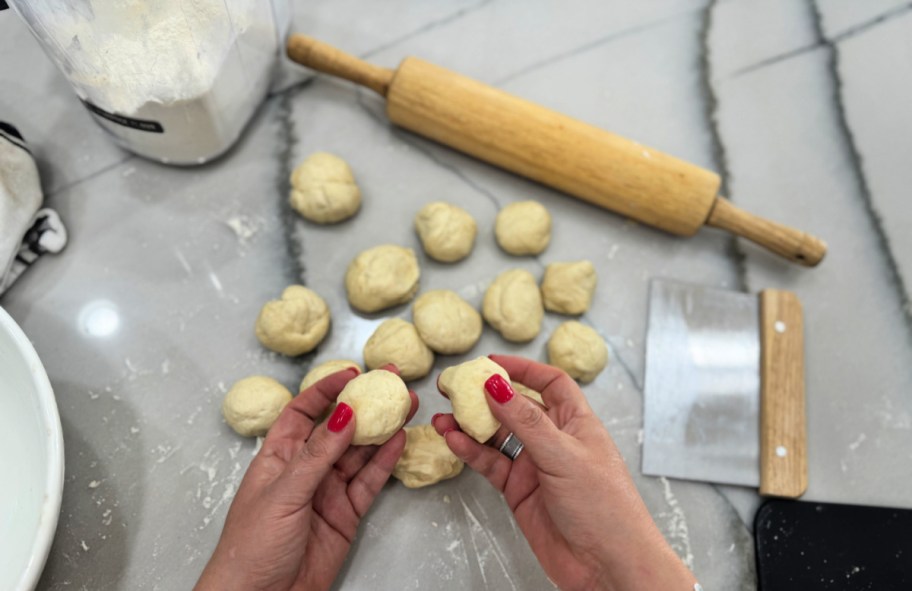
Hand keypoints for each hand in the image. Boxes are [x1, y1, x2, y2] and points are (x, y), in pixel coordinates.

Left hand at [196, 365, 417, 590]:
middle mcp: (305, 469)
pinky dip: (385, 461)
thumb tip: (343, 414)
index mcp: (278, 457)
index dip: (325, 391)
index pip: (303, 412)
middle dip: (364, 404)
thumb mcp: (284, 493)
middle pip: (338, 428)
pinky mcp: (346, 514)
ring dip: (381, 429)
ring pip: (359, 453)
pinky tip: (399, 440)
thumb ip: (318, 454)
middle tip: (391, 382)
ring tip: (405, 405)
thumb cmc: (252, 546)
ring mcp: (327, 491)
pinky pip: (369, 482)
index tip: (351, 373)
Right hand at [432, 355, 695, 590]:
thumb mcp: (563, 454)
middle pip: (516, 407)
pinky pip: (491, 464)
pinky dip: (471, 452)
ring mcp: (536, 466)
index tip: (491, 362)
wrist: (607, 565)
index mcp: (577, 423)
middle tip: (455, 387)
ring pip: (497, 436)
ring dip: (471, 425)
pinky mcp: (520, 491)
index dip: (523, 370)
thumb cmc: (603, 505)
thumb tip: (496, 384)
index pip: (550, 383)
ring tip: (443, 416)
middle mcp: (555, 440)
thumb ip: (525, 420)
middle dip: (486, 396)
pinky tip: (453, 440)